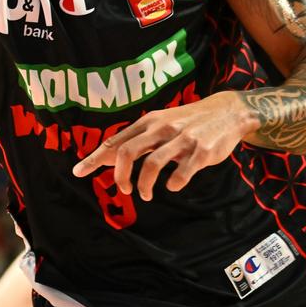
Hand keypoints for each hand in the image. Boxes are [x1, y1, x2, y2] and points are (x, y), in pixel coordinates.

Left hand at [71, 91, 254, 200]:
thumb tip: (105, 157)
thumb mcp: (159, 124)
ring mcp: (182, 139)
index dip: (94, 157)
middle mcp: (161, 128)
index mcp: (148, 122)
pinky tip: (172, 186)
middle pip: (127, 152)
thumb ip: (136, 140)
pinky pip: (182, 173)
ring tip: (145, 194)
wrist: (227, 112)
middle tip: (124, 190)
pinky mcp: (201, 152)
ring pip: (152, 164)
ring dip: (144, 185)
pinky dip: (173, 183)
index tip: (78, 171)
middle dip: (120, 176)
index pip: (115, 141)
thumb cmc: (186, 122)